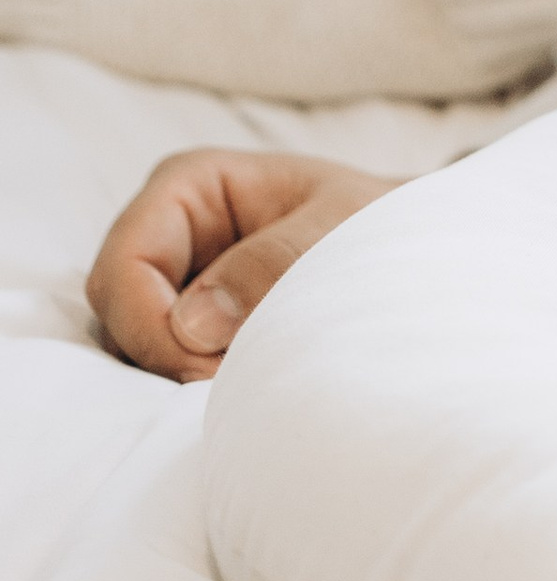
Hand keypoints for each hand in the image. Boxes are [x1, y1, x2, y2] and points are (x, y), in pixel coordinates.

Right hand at [87, 149, 398, 380]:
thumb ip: (274, 264)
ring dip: (178, 379)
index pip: (126, 265)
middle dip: (163, 359)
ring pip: (137, 348)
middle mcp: (169, 234)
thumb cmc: (379, 222)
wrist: (411, 250)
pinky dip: (193, 386)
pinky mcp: (192, 329)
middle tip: (227, 393)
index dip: (151, 326)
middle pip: (119, 313)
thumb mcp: (341, 229)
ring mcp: (175, 284)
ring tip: (243, 392)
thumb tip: (192, 324)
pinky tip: (241, 394)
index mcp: (190, 186)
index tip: (202, 372)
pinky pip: (167, 366)